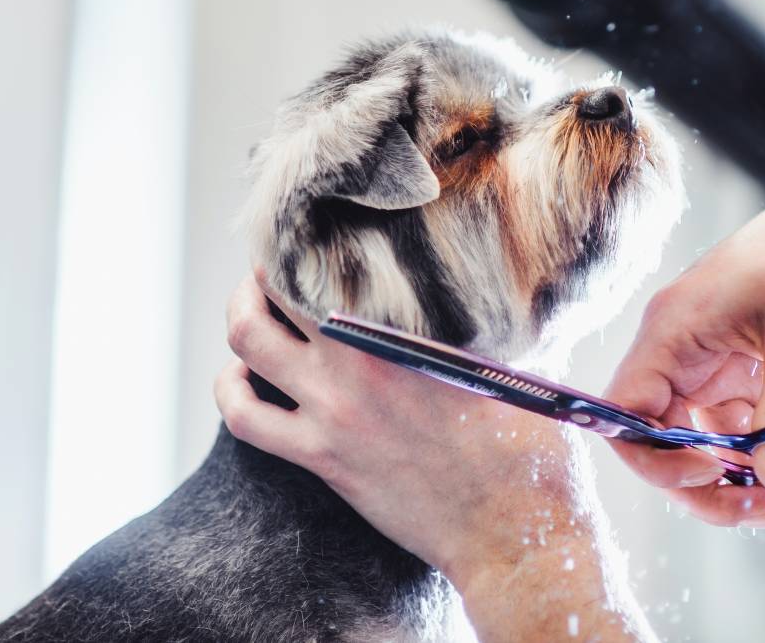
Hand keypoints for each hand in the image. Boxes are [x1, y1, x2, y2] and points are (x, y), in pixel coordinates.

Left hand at [216, 271, 654, 640]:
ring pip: (248, 343)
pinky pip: (247, 418)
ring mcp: (334, 412)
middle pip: (279, 288)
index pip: (341, 260)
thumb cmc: (532, 453)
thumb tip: (493, 294)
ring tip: (251, 308)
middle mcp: (363, 362)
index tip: (314, 230)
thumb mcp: (520, 367)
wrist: (514, 534)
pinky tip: (241, 380)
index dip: (316, 236)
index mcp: (413, 330)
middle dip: (267, 268)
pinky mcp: (323, 459)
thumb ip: (493, 326)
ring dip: (241, 317)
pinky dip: (232, 391)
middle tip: (274, 262)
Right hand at [605, 150, 764, 555]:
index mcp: (673, 329)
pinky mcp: (747, 378)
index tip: (712, 476)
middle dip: (712, 489)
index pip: (625, 412)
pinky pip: (749, 440)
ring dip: (754, 491)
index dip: (655, 458)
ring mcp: (714, 368)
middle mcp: (682, 353)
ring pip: (712, 451)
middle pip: (665, 445)